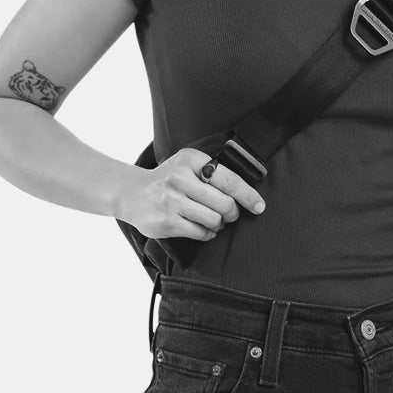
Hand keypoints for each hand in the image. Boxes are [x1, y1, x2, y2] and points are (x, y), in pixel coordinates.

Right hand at [117, 148, 265, 240]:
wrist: (132, 193)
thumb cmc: (169, 179)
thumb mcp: (188, 165)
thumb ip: (213, 172)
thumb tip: (246, 193)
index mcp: (190, 159)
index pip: (229, 179)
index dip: (248, 195)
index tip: (259, 206)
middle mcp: (179, 178)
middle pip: (224, 203)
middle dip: (233, 212)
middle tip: (230, 214)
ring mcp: (171, 200)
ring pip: (214, 219)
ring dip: (219, 224)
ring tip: (214, 221)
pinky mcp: (166, 221)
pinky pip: (200, 232)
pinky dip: (208, 234)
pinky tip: (203, 228)